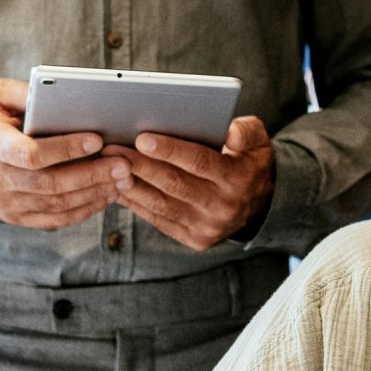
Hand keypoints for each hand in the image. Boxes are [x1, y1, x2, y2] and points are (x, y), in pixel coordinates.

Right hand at [0, 78, 125, 227]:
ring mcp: (7, 204)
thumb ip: (25, 92)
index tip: (96, 140)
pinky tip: (105, 196)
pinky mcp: (17, 218)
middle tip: (123, 164)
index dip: (65, 149)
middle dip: (91, 175)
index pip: (31, 154)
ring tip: (122, 180)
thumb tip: (58, 91)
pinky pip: (55, 220)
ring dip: (94, 194)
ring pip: (57, 205)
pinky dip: (84, 210)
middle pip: (50, 184)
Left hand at [111, 117, 275, 250]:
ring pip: (163, 205)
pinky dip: (137, 204)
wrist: (260, 206)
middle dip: (141, 166)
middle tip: (113, 150)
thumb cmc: (249, 163)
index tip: (142, 138)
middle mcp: (223, 206)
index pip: (200, 162)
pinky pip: (160, 220)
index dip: (171, 150)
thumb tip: (230, 132)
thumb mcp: (259, 142)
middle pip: (174, 184)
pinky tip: (119, 188)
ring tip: (110, 169)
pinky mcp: (195, 239)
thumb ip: (247, 131)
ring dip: (133, 187)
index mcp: (237, 179)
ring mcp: (207, 226)